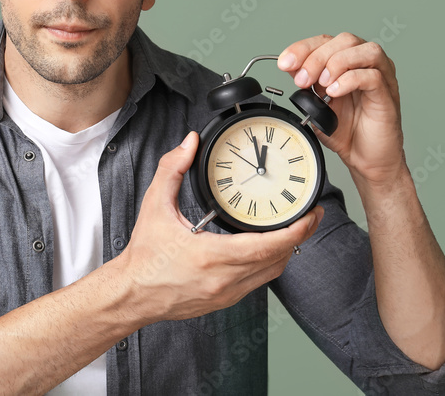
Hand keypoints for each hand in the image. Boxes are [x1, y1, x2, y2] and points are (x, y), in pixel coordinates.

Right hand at [114, 131, 322, 324]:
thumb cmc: (144, 256)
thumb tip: (189, 143)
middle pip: (278, 259)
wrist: (133, 294)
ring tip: (294, 229)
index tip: (310, 214)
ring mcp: (227, 293)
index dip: (295, 230)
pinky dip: (268, 264)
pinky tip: (268, 248)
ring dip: (286, 251)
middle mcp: (224, 279)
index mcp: (211, 255)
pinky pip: (258, 282)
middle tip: (312, 214)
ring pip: (271, 273)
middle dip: (300, 236)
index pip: (268, 245)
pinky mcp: (225, 300)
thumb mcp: (155, 206)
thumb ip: (172, 169)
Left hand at [277, 33, 404, 185]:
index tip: (285, 63)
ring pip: (364, 50)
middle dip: (317, 57)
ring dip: (337, 62)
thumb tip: (291, 67)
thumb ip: (306, 85)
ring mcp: (381, 76)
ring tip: (323, 84)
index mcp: (347, 62)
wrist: (366, 159)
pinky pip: (373, 76)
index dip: (303, 48)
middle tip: (303, 80)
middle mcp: (365, 64)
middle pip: (345, 40)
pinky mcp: (388, 94)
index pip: (326, 40)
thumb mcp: (316, 104)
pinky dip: (350, 80)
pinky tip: (335, 92)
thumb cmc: (346, 131)